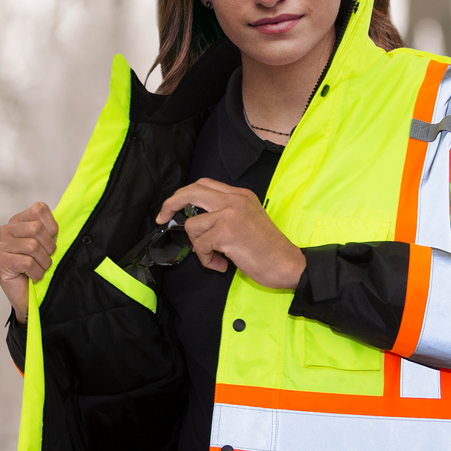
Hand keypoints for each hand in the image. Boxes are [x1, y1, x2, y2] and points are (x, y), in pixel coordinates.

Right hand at [0, 202, 58, 323]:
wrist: (29, 296)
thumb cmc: (39, 268)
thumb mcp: (48, 244)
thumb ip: (50, 230)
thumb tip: (67, 218)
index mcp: (18, 221)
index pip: (39, 209)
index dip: (52, 228)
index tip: (51, 242)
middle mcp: (5, 230)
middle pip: (36, 228)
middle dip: (49, 248)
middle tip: (45, 260)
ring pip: (33, 246)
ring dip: (43, 263)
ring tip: (39, 269)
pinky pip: (27, 262)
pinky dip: (37, 273)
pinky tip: (32, 277)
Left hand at [156, 179, 305, 289]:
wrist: (288, 264)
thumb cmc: (269, 249)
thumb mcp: (250, 219)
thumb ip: (225, 214)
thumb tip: (196, 222)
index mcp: (240, 195)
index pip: (204, 184)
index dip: (183, 194)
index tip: (171, 208)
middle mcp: (234, 200)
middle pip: (191, 191)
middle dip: (171, 204)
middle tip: (163, 218)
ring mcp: (230, 214)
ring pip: (193, 226)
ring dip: (199, 247)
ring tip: (216, 258)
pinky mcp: (226, 233)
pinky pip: (200, 246)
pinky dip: (207, 260)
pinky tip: (222, 265)